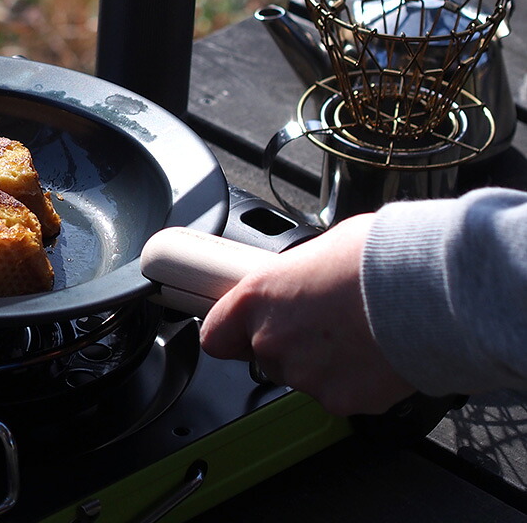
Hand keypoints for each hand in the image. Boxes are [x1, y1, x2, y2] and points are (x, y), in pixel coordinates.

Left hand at [199, 213, 415, 415]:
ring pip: (304, 376)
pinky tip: (377, 354)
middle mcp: (271, 339)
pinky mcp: (339, 400)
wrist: (434, 288)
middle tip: (326, 324)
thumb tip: (301, 282)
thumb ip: (295, 278)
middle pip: (265, 356)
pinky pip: (340, 393)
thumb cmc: (382, 256)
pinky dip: (356, 381)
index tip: (241, 332)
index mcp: (259, 297)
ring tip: (359, 333)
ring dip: (324, 363)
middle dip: (291, 345)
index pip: (216, 334)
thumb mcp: (322, 249)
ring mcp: (303, 375)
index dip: (230, 334)